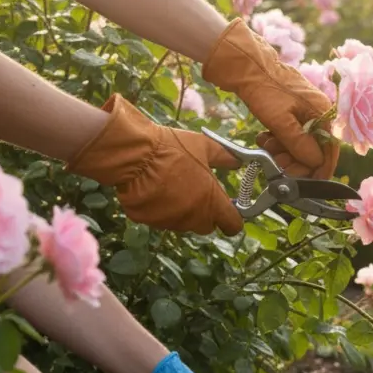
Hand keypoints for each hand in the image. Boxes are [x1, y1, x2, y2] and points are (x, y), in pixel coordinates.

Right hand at [67, 94, 243, 235]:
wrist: (133, 155)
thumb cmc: (173, 149)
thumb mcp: (205, 147)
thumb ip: (226, 157)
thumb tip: (239, 162)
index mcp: (212, 203)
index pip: (232, 225)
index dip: (233, 219)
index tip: (229, 208)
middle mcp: (193, 218)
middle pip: (207, 225)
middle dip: (207, 214)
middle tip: (199, 192)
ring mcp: (170, 222)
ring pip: (183, 223)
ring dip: (183, 211)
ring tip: (172, 186)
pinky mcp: (148, 221)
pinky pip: (159, 219)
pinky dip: (160, 209)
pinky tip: (153, 189)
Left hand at [202, 19, 337, 177]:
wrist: (245, 65)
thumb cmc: (264, 89)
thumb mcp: (281, 121)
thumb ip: (300, 145)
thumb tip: (316, 163)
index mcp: (323, 113)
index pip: (330, 150)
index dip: (320, 169)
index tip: (308, 183)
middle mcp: (319, 113)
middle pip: (314, 149)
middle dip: (295, 160)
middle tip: (277, 164)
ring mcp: (305, 112)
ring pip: (300, 144)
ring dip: (283, 151)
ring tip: (266, 146)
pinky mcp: (292, 111)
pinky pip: (290, 134)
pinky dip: (279, 141)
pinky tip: (265, 138)